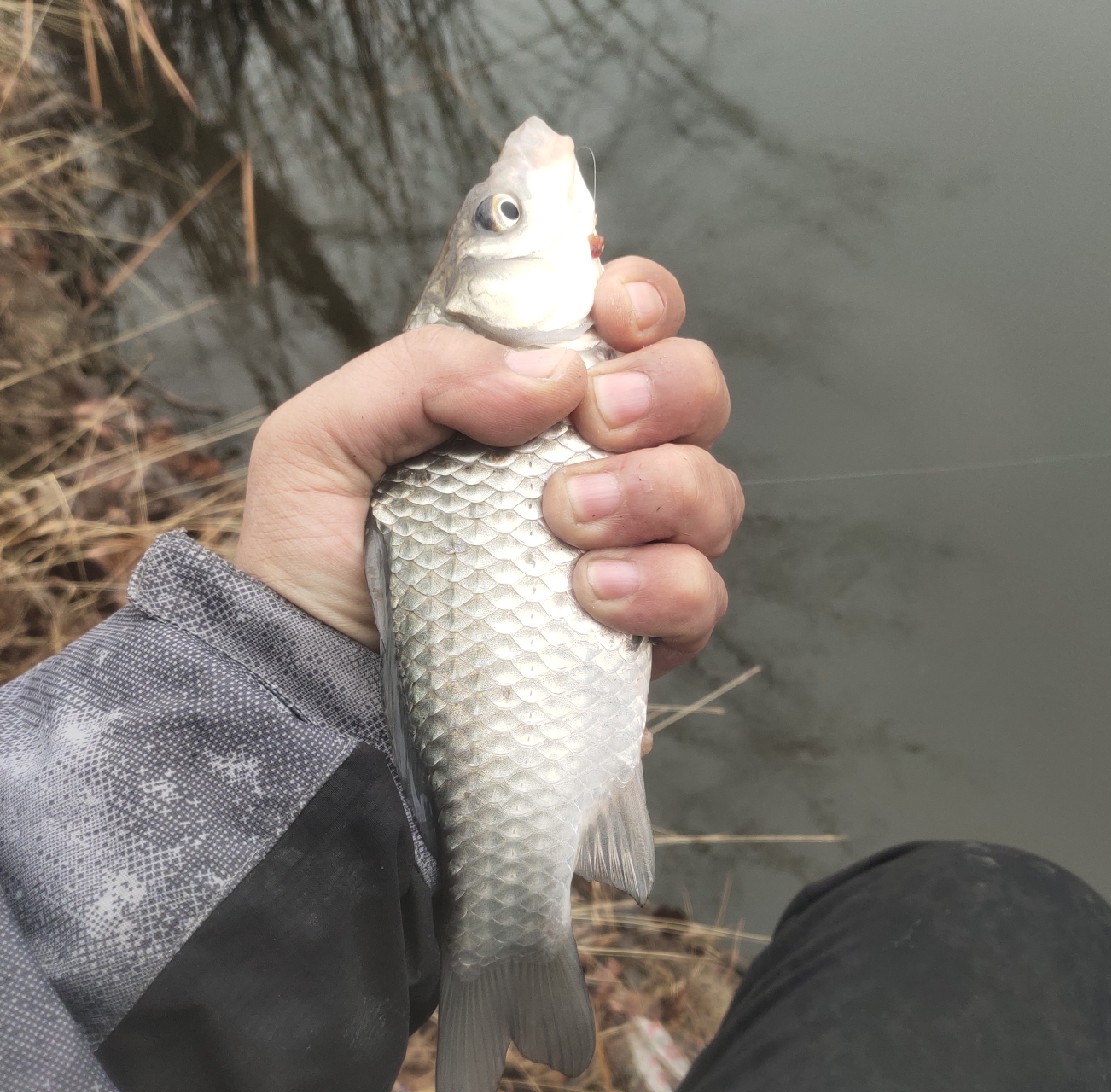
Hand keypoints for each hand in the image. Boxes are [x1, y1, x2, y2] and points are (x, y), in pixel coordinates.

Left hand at [236, 256, 739, 676]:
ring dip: (655, 490)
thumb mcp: (323, 439)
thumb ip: (423, 374)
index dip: (645, 302)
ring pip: (711, 492)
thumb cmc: (314, 558)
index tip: (614, 318)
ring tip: (567, 522)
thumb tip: (553, 376)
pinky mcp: (641, 633)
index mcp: (530, 400)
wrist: (317, 685)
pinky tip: (592, 595)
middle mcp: (597, 463)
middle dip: (662, 392)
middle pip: (696, 392)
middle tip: (593, 427)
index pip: (630, 321)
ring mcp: (629, 548)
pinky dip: (663, 585)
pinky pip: (702, 595)